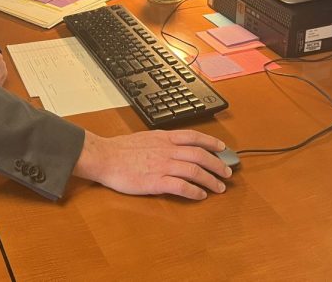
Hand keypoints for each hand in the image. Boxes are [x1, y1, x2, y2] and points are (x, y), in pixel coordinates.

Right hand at [72, 130, 231, 199]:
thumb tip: (174, 147)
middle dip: (217, 164)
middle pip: (200, 155)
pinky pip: (181, 186)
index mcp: (164, 138)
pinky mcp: (156, 181)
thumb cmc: (120, 149)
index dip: (211, 141)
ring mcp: (163, 165)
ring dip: (211, 179)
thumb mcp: (145, 138)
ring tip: (219, 187)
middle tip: (227, 172)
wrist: (105, 157)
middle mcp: (167, 150)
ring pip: (195, 171)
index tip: (222, 147)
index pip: (194, 137)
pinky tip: (200, 195)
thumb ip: (161, 142)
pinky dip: (194, 191)